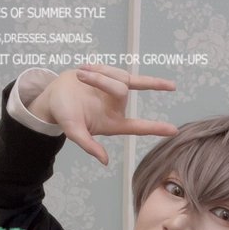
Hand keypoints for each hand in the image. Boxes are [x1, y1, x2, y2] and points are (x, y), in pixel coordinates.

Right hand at [29, 65, 177, 163]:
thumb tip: (105, 161)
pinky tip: (85, 69)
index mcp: (112, 123)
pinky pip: (114, 69)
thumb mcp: (73, 131)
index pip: (138, 127)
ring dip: (97, 73)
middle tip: (81, 76)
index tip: (174, 130)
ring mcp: (116, 92)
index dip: (155, 128)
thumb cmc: (63, 115)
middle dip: (101, 80)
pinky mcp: (112, 77)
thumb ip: (89, 145)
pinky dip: (99, 68)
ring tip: (80, 74)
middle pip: (122, 90)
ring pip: (119, 77)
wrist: (54, 95)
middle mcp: (117, 108)